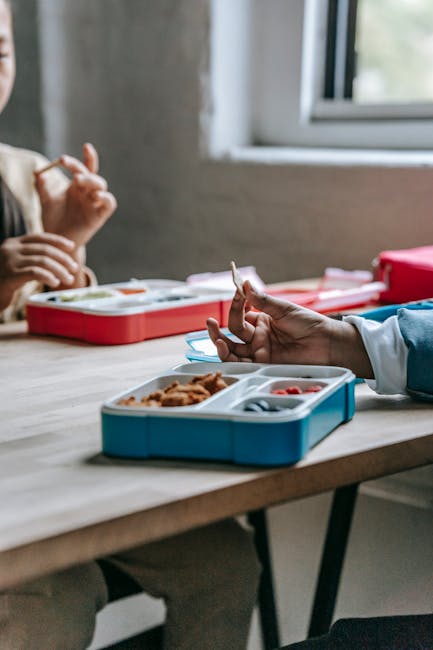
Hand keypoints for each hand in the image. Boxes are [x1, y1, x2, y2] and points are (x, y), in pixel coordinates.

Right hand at [0, 233, 78, 310]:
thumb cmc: (2, 282)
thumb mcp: (15, 265)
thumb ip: (30, 259)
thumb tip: (58, 261)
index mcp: (13, 244)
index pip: (40, 237)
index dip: (58, 241)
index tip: (71, 247)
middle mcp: (10, 249)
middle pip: (44, 249)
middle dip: (63, 259)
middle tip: (74, 269)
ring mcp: (9, 262)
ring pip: (43, 261)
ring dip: (60, 270)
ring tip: (68, 279)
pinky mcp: (10, 276)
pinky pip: (35, 273)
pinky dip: (49, 276)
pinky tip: (54, 282)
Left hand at [34, 143, 116, 247]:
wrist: (57, 240)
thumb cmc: (53, 220)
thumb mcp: (45, 200)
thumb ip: (42, 186)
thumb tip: (38, 173)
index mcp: (77, 186)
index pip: (86, 167)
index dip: (88, 157)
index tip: (85, 146)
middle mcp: (87, 193)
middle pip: (92, 175)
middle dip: (82, 168)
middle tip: (68, 167)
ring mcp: (94, 204)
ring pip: (101, 186)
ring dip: (91, 180)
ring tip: (78, 180)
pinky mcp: (99, 216)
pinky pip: (109, 204)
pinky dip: (106, 197)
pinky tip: (96, 195)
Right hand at [207, 280, 372, 377]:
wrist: (327, 343)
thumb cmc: (309, 323)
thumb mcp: (284, 308)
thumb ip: (261, 300)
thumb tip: (243, 283)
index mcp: (263, 320)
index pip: (241, 313)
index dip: (235, 305)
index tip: (234, 295)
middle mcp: (259, 336)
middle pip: (233, 332)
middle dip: (219, 327)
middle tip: (209, 321)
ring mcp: (261, 350)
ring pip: (233, 349)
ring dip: (220, 343)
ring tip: (214, 336)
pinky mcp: (265, 364)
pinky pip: (243, 363)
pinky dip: (231, 357)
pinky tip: (224, 348)